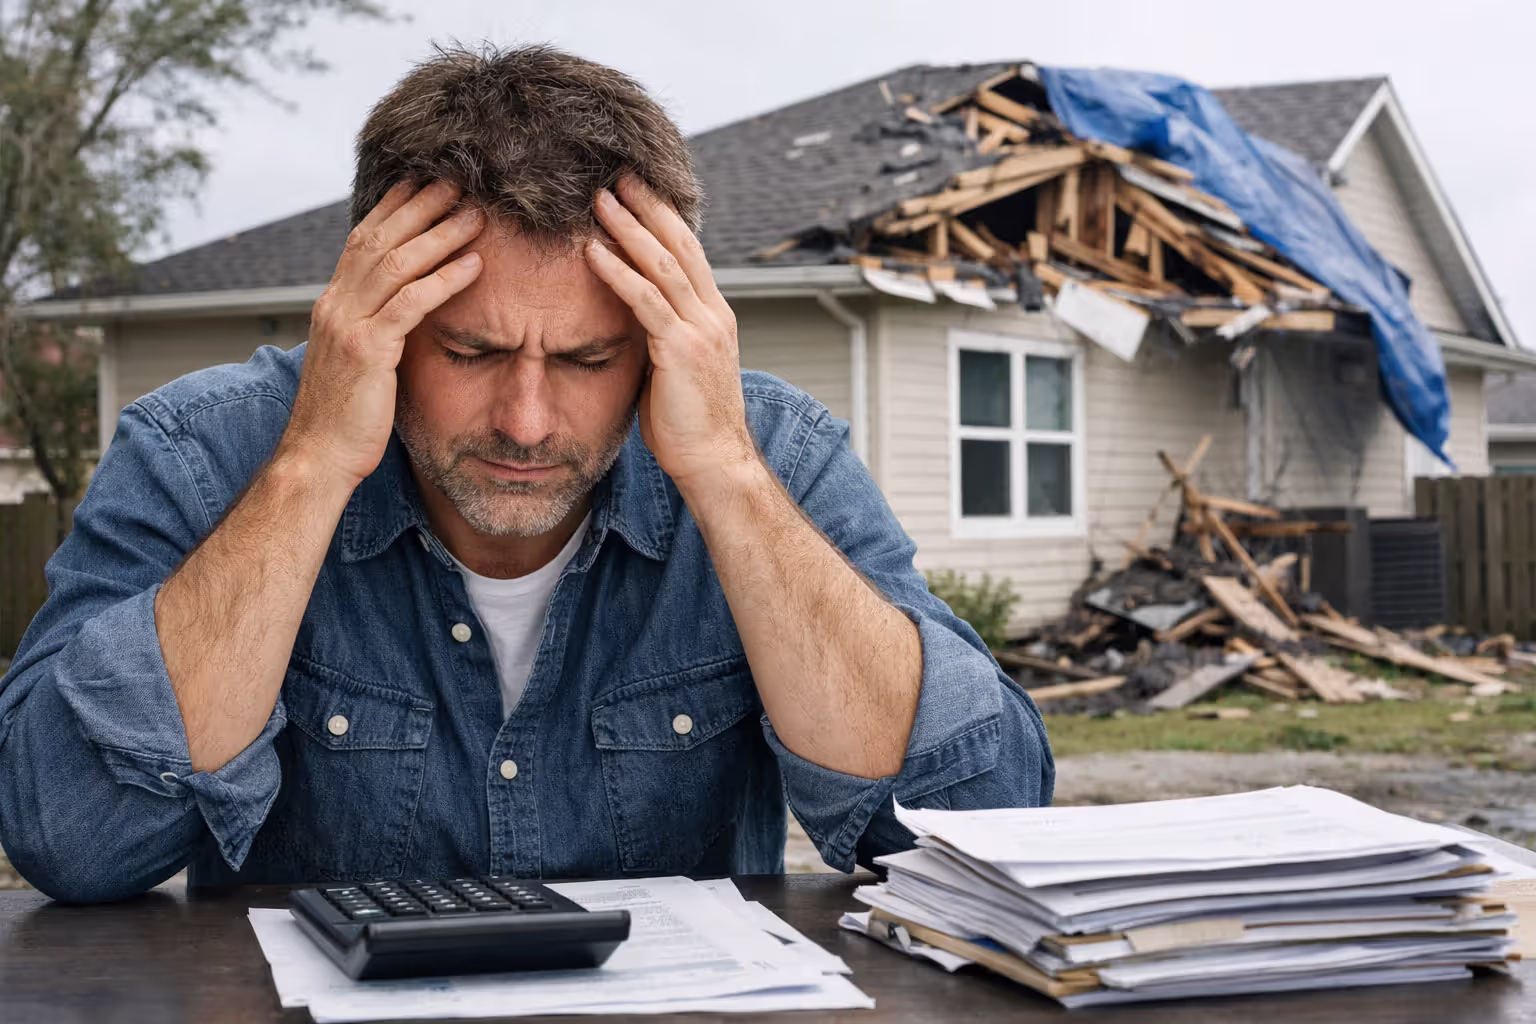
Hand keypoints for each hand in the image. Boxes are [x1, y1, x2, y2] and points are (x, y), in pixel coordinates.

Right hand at [280, 181, 485, 485]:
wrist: (318, 457)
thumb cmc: (346, 416)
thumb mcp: (359, 361)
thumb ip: (375, 327)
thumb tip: (401, 308)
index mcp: (334, 303)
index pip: (364, 238)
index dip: (396, 206)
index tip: (426, 180)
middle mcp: (335, 304)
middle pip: (381, 238)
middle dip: (420, 205)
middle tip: (458, 180)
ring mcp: (348, 325)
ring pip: (397, 263)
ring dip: (440, 234)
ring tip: (476, 213)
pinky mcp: (367, 351)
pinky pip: (410, 304)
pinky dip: (443, 280)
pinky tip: (473, 265)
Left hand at [585, 175, 755, 494]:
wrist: (715, 460)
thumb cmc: (690, 423)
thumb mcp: (677, 367)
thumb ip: (662, 335)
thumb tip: (634, 317)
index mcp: (714, 315)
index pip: (689, 251)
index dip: (662, 217)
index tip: (636, 190)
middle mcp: (713, 313)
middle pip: (679, 243)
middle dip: (647, 206)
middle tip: (617, 174)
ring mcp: (701, 329)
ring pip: (663, 263)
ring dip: (628, 227)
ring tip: (599, 198)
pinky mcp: (682, 349)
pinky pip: (646, 300)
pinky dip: (618, 272)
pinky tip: (593, 251)